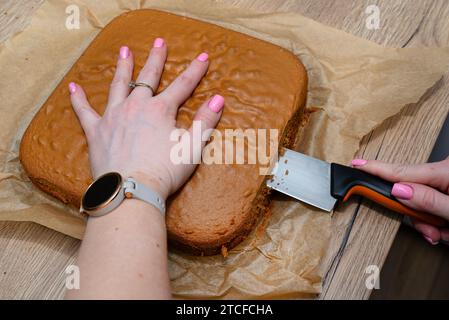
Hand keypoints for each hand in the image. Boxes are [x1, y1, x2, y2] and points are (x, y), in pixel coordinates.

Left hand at [68, 38, 223, 200]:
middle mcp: (135, 107)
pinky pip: (84, 111)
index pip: (182, 85)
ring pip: (118, 86)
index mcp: (160, 110)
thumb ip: (205, 121)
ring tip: (125, 51)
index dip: (195, 70)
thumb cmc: (164, 172)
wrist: (131, 191)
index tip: (203, 57)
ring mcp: (113, 117)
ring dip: (123, 67)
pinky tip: (73, 87)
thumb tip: (218, 99)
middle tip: (160, 42)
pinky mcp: (97, 132)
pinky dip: (79, 99)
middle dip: (156, 58)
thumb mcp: (193, 147)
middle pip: (148, 77)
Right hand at [351, 158, 448, 244]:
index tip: (356, 166)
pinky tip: (447, 226)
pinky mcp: (447, 188)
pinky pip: (431, 205)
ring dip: (431, 223)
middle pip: (411, 193)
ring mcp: (445, 180)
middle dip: (419, 216)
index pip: (401, 172)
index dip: (376, 170)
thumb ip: (428, 201)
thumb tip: (398, 190)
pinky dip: (439, 221)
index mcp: (445, 171)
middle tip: (431, 231)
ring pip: (421, 203)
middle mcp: (443, 171)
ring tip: (445, 231)